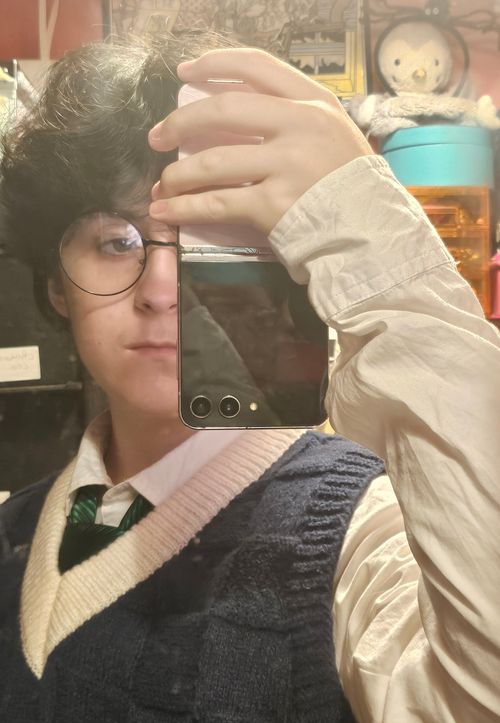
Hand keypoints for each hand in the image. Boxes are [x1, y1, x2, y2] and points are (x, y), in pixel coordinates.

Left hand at [148, 48, 371, 235]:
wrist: (374, 236)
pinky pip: (216, 203)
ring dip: (177, 174)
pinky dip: (184, 208)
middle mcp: (300, 127)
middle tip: (157, 137)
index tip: (185, 71)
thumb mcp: (336, 135)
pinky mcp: (272, 206)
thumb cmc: (352, 187)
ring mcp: (286, 166)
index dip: (215, 65)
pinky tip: (165, 211)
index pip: (258, 67)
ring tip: (161, 185)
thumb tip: (236, 112)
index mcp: (315, 103)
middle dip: (181, 121)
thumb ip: (295, 118)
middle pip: (224, 109)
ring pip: (213, 162)